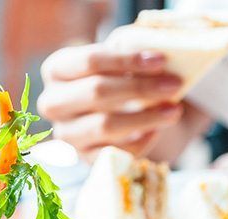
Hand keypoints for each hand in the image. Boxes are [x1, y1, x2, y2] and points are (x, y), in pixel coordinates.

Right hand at [37, 44, 183, 156]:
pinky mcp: (84, 158)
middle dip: (139, 88)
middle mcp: (53, 102)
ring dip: (145, 117)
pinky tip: (157, 129)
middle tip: (174, 85)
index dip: (127, 60)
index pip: (90, 61)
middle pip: (96, 91)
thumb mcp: (119, 58)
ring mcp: (66, 134)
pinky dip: (141, 141)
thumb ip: (131, 51)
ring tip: (174, 110)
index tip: (160, 61)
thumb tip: (156, 55)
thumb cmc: (116, 77)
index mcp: (56, 69)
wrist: (113, 110)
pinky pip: (115, 152)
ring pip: (105, 125)